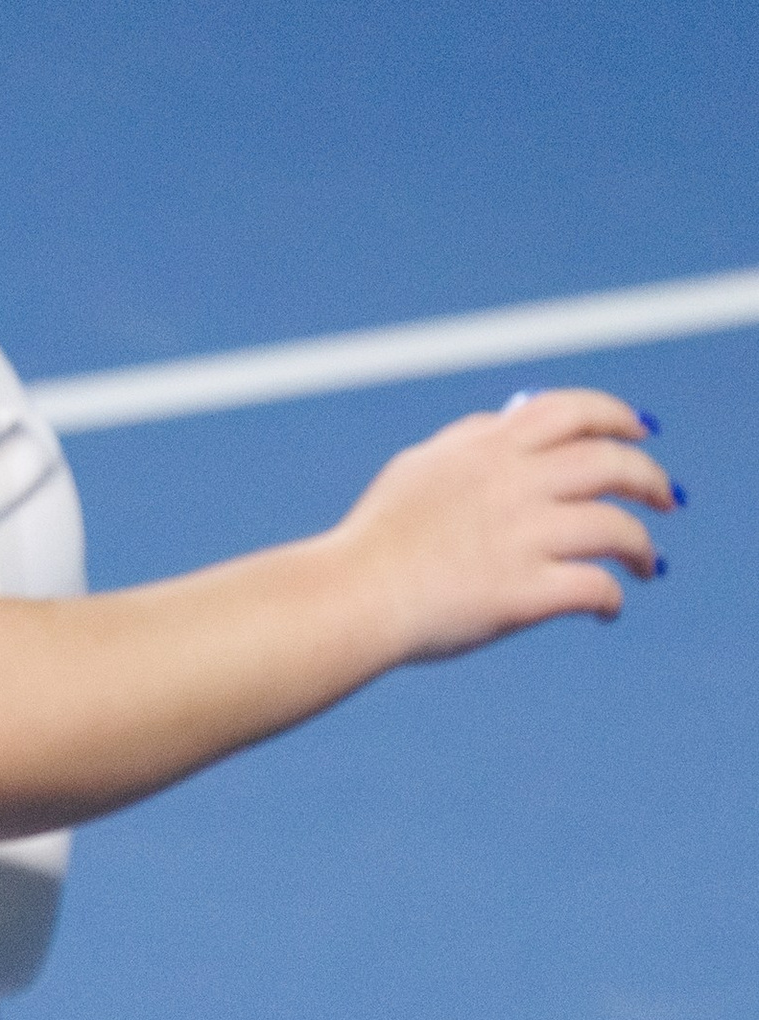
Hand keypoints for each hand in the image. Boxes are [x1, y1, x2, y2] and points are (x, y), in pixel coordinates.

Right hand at [334, 389, 671, 662]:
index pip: (573, 411)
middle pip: (611, 465)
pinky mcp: (524, 593)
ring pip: (616, 529)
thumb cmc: (377, 539)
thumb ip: (468, 439)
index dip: (617, 416)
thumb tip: (508, 422)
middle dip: (650, 479)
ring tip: (649, 563)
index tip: (641, 431)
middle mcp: (514, 485)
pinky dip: (611, 597)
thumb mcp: (419, 467)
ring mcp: (522, 539)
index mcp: (489, 449)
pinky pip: (594, 588)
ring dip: (643, 545)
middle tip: (667, 497)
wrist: (352, 597)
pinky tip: (609, 608)